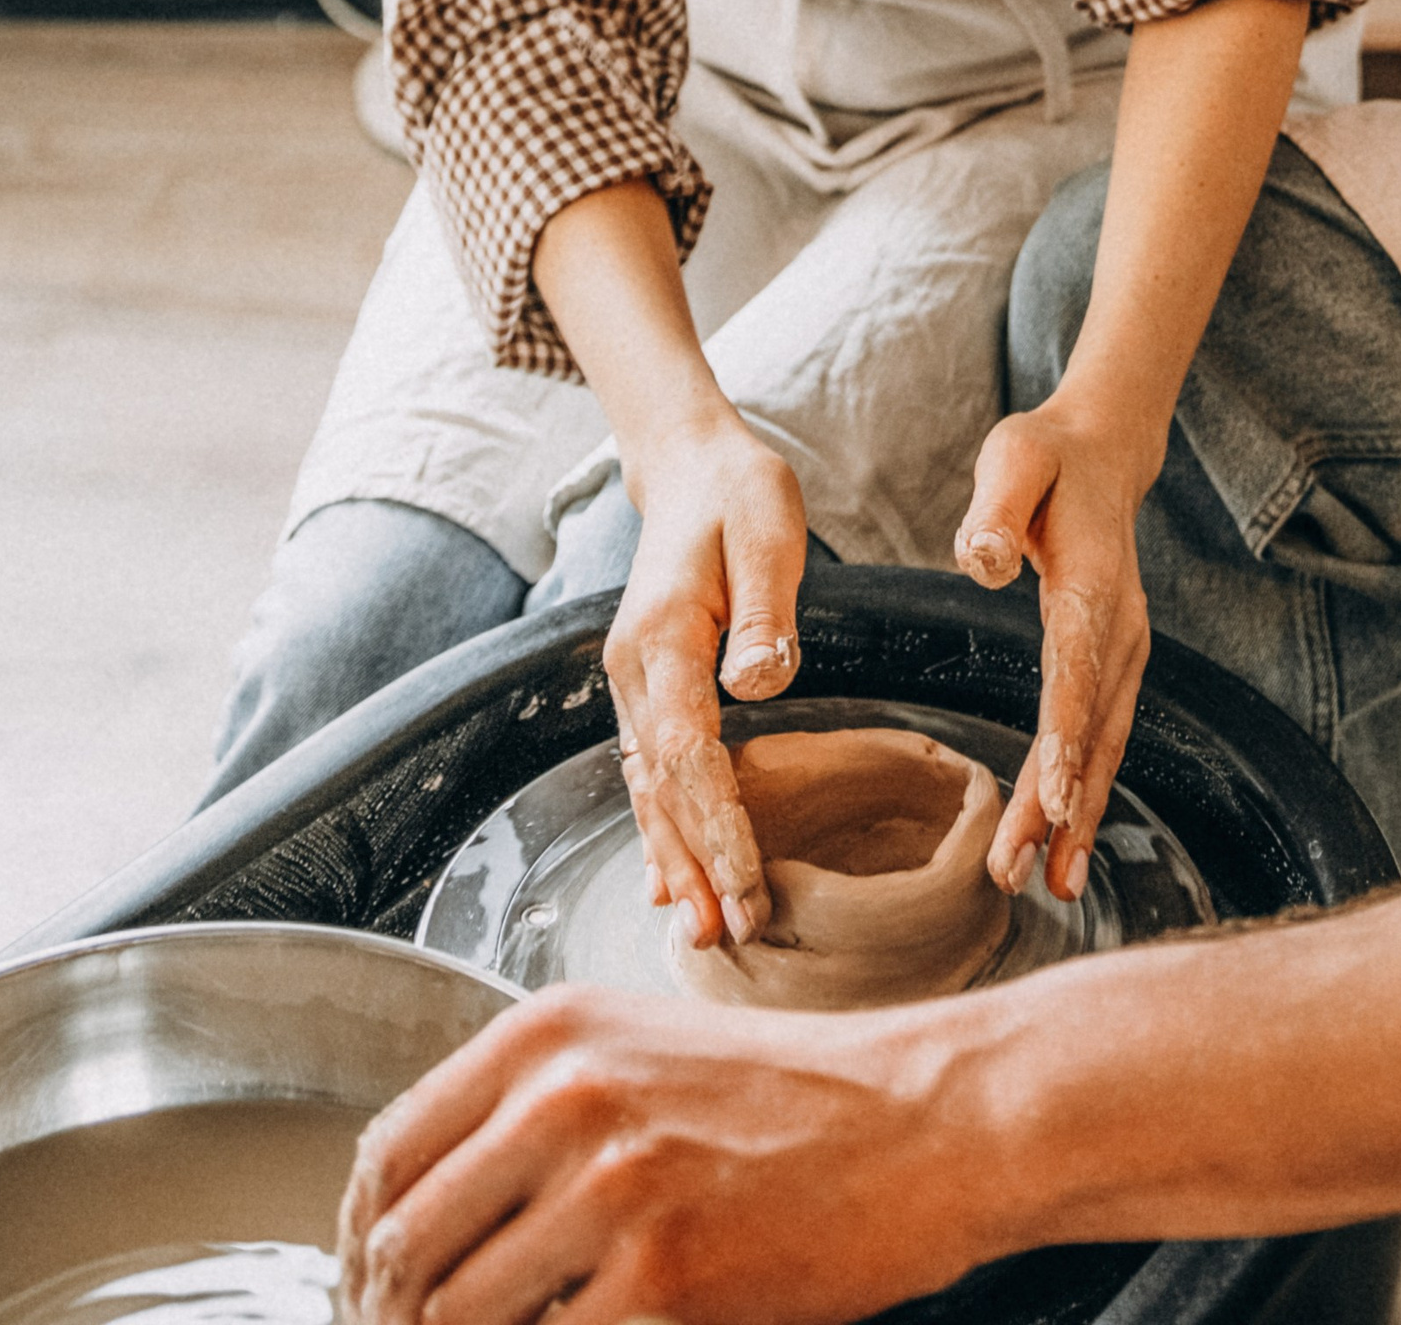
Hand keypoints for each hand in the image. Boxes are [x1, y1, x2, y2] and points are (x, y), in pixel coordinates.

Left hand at [338, 987, 984, 1324]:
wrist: (922, 1121)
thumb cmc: (793, 1096)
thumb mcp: (642, 1054)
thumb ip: (533, 1108)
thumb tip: (427, 1210)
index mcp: (550, 1035)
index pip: (386, 1154)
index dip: (358, 1243)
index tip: (368, 1287)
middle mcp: (565, 1098)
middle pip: (403, 1246)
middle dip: (391, 1316)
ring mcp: (612, 1188)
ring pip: (454, 1316)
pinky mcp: (660, 1278)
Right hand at [602, 407, 808, 951]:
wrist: (692, 462)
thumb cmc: (739, 491)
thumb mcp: (767, 529)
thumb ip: (766, 610)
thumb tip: (761, 685)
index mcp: (661, 638)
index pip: (689, 752)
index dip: (717, 824)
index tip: (749, 882)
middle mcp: (633, 671)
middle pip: (661, 788)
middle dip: (695, 866)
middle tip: (731, 937)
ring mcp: (633, 682)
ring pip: (649, 790)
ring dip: (674, 861)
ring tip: (703, 932)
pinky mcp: (648, 687)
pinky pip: (651, 771)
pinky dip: (661, 829)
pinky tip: (671, 879)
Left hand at [954, 396, 1154, 901]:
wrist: (1104, 450)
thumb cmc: (1045, 455)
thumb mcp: (1014, 456)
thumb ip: (995, 505)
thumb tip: (978, 562)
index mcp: (1094, 580)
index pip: (1079, 665)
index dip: (1068, 732)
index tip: (1056, 798)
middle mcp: (1122, 626)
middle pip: (1092, 725)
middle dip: (1061, 805)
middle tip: (1018, 873)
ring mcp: (1126, 650)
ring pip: (1104, 744)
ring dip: (1078, 817)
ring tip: (1046, 886)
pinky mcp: (1115, 665)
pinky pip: (1103, 738)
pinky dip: (1088, 796)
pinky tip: (1066, 851)